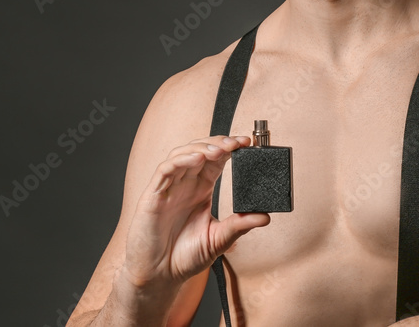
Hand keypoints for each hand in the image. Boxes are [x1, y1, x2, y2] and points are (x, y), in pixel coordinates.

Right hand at [118, 135, 270, 291]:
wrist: (159, 277)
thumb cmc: (184, 257)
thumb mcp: (219, 240)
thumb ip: (240, 226)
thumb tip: (265, 216)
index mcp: (201, 190)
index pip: (217, 160)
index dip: (231, 148)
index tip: (248, 143)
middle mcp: (185, 184)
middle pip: (201, 151)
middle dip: (219, 143)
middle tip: (237, 142)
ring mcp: (169, 188)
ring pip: (183, 154)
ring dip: (201, 148)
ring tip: (220, 150)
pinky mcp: (153, 196)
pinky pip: (165, 170)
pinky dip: (181, 160)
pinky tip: (196, 159)